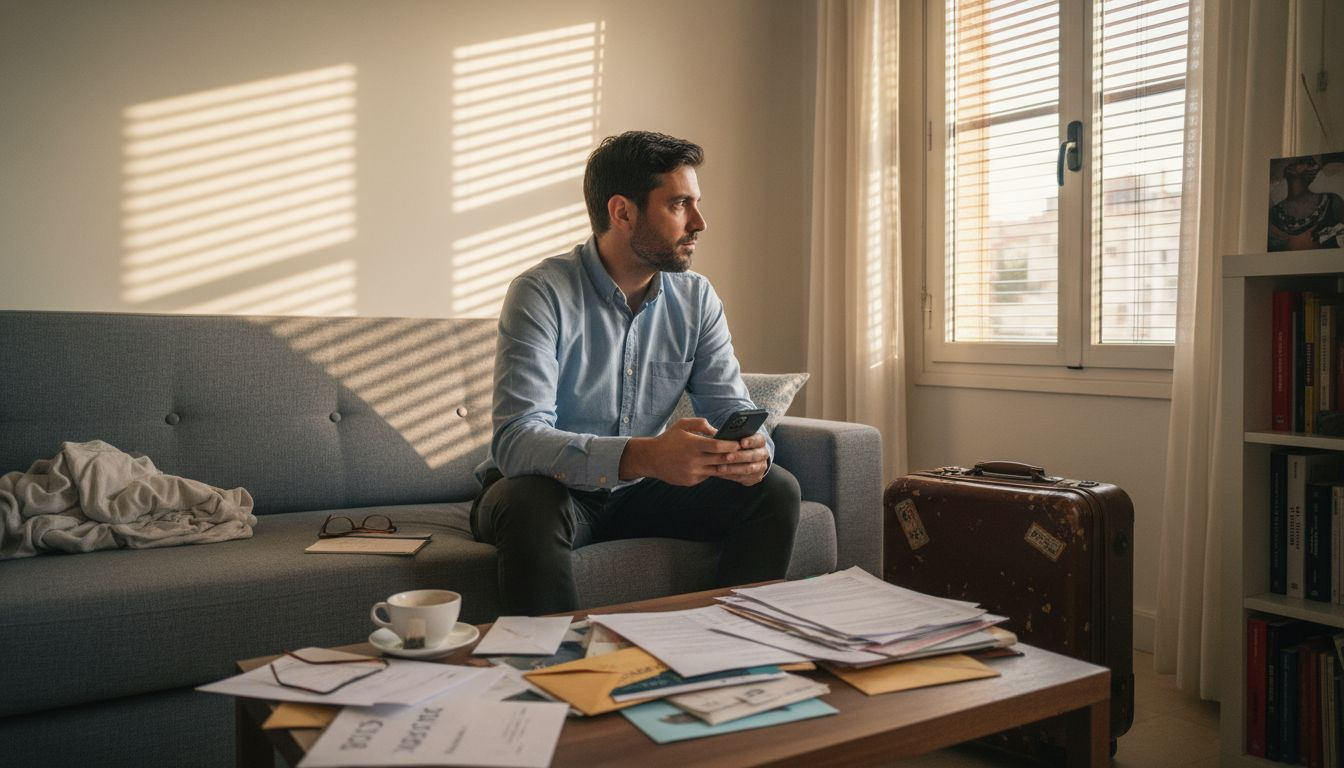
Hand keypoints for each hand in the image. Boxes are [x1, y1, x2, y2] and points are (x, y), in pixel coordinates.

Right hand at [619, 418, 768, 485]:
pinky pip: (707, 476)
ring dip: (727, 466)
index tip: (739, 443)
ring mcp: (692, 473)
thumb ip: (701, 424)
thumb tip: (718, 430)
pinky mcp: (690, 481)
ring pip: (716, 470)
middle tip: (745, 453)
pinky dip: (714, 471)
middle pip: (720, 460)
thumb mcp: (682, 425)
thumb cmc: (669, 439)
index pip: (718, 447)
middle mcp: (694, 460)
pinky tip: (720, 467)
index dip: (731, 445)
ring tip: (737, 461)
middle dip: (734, 457)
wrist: (651, 458)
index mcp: (693, 445)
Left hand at [711, 433, 768, 485]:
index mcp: (760, 441)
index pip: (759, 440)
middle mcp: (763, 454)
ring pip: (748, 468)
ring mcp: (760, 466)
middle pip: (753, 455)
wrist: (747, 460)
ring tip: (720, 468)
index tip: (741, 442)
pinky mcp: (755, 477)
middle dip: (739, 456)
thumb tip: (713, 432)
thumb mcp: (736, 437)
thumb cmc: (737, 445)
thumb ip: (728, 434)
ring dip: (733, 468)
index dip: (751, 441)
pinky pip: (743, 477)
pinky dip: (731, 475)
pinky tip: (721, 474)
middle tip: (726, 457)